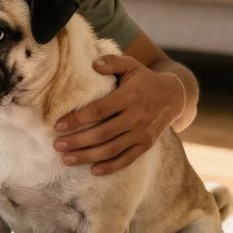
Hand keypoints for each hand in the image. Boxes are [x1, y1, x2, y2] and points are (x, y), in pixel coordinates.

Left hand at [52, 55, 184, 175]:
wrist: (175, 96)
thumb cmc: (145, 80)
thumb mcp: (131, 65)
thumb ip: (112, 62)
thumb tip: (94, 64)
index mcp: (129, 97)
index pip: (99, 111)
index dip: (77, 119)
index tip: (58, 126)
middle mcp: (136, 117)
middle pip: (102, 133)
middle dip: (77, 141)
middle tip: (57, 145)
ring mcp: (141, 134)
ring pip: (111, 149)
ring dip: (88, 156)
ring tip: (67, 159)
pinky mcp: (146, 145)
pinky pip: (127, 159)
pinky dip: (110, 167)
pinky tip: (93, 170)